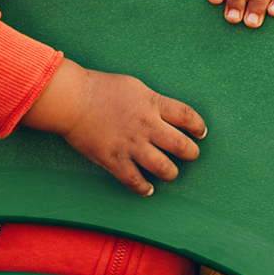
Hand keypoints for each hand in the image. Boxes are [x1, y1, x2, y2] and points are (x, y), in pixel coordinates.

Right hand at [21, 60, 206, 195]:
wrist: (74, 100)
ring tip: (170, 171)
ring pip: (164, 168)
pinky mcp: (115, 160)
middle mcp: (147, 126)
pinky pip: (135, 182)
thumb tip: (165, 113)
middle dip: (191, 153)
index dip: (198, 127)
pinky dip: (145, 188)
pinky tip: (148, 188)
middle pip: (181, 146)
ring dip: (171, 172)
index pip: (187, 116)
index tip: (200, 133)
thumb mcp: (135, 86)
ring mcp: (132, 145)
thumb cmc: (101, 88)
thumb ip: (152, 101)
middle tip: (191, 154)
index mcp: (153, 104)